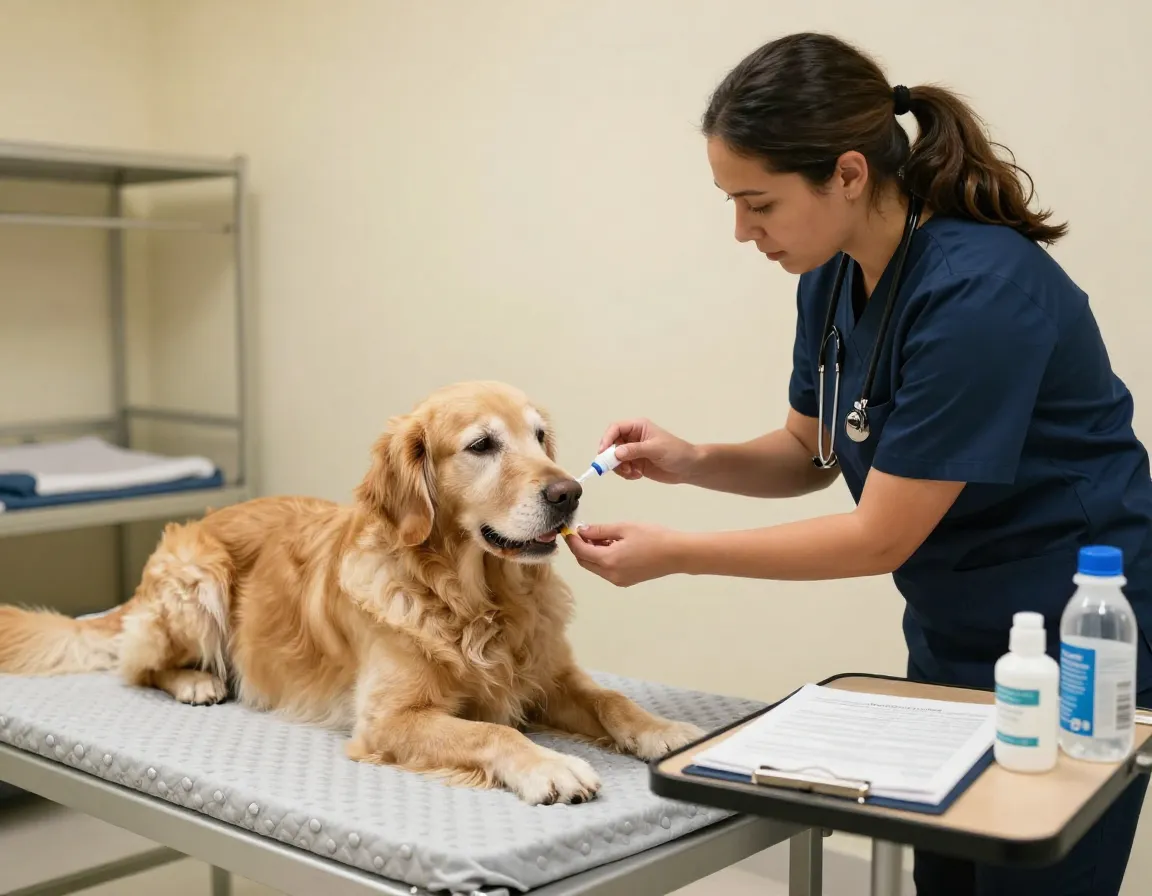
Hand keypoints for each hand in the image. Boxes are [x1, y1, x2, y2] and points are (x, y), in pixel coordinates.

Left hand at [564, 522, 687, 586]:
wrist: (677, 554)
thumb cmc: (653, 537)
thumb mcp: (624, 528)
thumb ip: (600, 530)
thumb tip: (582, 531)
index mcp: (608, 561)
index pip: (580, 551)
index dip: (572, 540)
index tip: (568, 529)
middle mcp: (610, 575)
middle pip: (585, 562)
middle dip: (580, 547)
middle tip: (583, 531)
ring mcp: (618, 580)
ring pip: (595, 567)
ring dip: (592, 553)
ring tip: (601, 535)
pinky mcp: (626, 581)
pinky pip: (606, 570)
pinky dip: (603, 558)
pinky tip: (612, 545)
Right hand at [597, 419, 700, 484]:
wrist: (689, 467)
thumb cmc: (676, 452)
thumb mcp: (655, 449)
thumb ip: (635, 450)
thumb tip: (616, 453)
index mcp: (638, 427)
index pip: (616, 428)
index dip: (607, 439)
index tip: (603, 452)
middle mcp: (633, 438)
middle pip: (612, 445)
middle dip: (612, 457)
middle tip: (618, 468)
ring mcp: (634, 451)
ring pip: (615, 459)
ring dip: (619, 468)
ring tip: (632, 473)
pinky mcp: (635, 464)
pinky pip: (622, 468)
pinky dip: (626, 474)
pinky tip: (637, 475)